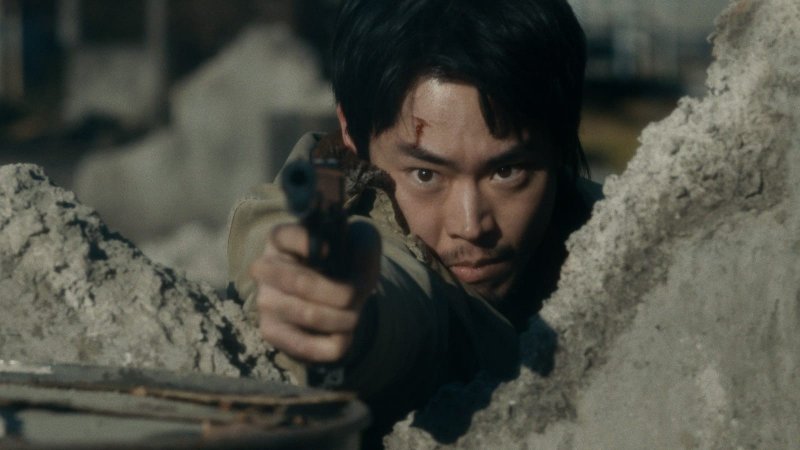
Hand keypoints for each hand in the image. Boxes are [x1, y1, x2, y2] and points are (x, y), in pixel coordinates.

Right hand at [249, 221, 380, 362]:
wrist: (335, 293)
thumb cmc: (344, 261)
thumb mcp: (361, 244)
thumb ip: (364, 250)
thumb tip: (353, 278)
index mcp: (282, 239)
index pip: (286, 236)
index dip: (307, 243)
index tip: (329, 250)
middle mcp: (265, 268)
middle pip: (301, 282)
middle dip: (341, 294)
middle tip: (356, 296)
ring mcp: (265, 301)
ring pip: (310, 315)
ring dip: (344, 319)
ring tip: (353, 315)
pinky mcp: (270, 331)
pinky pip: (306, 346)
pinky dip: (336, 343)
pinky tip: (343, 334)